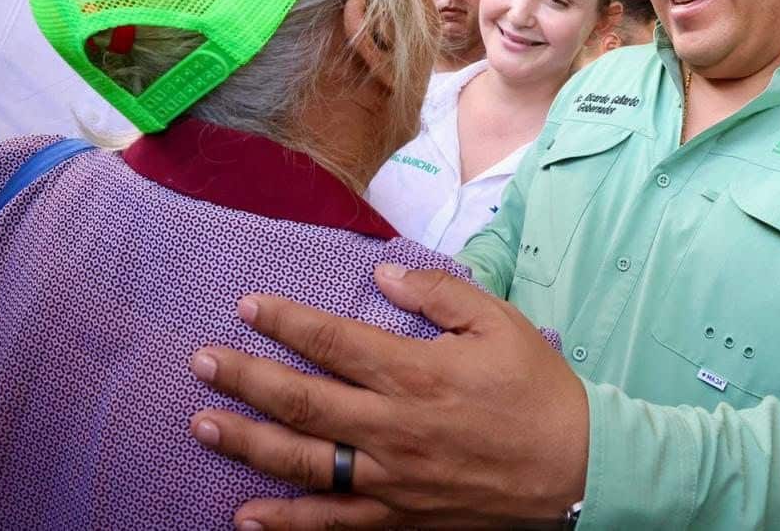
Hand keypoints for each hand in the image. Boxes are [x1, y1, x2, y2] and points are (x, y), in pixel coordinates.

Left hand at [188, 264, 588, 528]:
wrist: (578, 470)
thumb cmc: (537, 391)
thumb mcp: (498, 323)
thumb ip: (438, 293)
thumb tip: (382, 273)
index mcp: (415, 374)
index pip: (333, 342)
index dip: (284, 322)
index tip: (246, 306)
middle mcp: (392, 428)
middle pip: (302, 402)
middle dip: (245, 380)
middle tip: (201, 362)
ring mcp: (391, 481)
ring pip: (304, 464)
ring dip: (248, 444)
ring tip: (202, 426)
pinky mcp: (400, 520)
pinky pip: (333, 526)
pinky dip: (287, 524)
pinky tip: (246, 517)